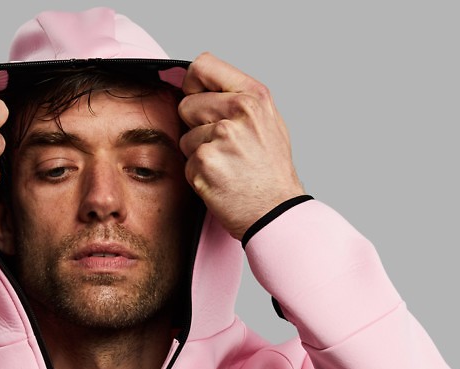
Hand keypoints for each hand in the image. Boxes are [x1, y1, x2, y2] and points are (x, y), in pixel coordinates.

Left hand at [178, 52, 306, 240]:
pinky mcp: (205, 162)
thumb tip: (199, 87)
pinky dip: (197, 174)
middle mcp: (239, 110)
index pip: (203, 65)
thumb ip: (237, 99)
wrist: (276, 211)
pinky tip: (220, 180)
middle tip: (222, 146)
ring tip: (226, 165)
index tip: (201, 101)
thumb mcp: (268, 122)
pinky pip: (185, 162)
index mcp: (254, 95)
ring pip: (184, 136)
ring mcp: (221, 136)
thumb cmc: (271, 170)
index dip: (194, 85)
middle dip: (195, 126)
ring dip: (197, 153)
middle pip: (186, 104)